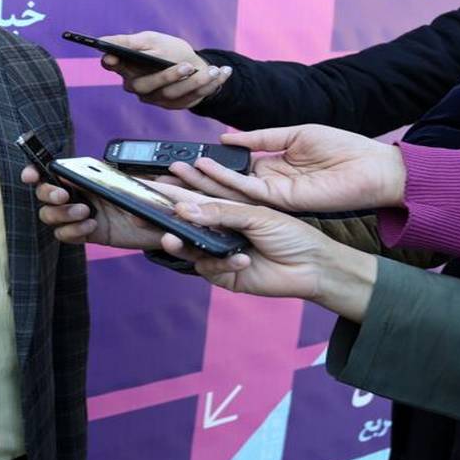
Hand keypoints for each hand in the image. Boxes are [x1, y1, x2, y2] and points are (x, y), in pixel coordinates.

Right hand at [21, 166, 219, 249]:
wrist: (167, 225)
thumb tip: (109, 191)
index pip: (56, 169)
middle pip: (45, 192)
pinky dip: (72, 231)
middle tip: (65, 195)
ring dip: (62, 214)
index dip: (37, 170)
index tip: (32, 175)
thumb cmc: (158, 200)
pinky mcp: (87, 234)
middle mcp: (81, 192)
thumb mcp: (147, 188)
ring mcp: (82, 214)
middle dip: (49, 193)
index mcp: (90, 175)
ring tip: (86, 213)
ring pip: (50, 215)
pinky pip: (65, 234)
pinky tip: (90, 227)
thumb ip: (129, 187)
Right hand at [99, 31, 231, 109]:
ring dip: (196, 81)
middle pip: (146, 86)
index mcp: (128, 67)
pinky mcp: (174, 105)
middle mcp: (139, 86)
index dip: (111, 62)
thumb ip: (130, 42)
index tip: (112, 57)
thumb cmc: (169, 50)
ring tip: (214, 70)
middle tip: (187, 66)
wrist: (193, 64)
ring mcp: (156, 98)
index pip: (113, 65)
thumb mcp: (151, 39)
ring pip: (173, 94)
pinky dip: (210, 86)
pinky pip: (192, 98)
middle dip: (168, 76)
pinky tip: (223, 74)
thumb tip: (104, 42)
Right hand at [161, 199, 377, 321]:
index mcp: (229, 208)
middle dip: (165, 219)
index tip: (154, 184)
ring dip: (180, 243)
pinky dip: (221, 263)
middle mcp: (221, 229)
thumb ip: (221, 211)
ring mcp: (221, 253)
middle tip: (145, 216)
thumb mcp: (257, 215)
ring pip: (190, 248)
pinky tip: (241, 259)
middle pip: (186, 223)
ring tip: (172, 238)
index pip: (197, 196)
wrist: (314, 265)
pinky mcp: (226, 275)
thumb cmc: (292, 234)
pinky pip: (210, 269)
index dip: (176, 190)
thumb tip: (184, 208)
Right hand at [166, 124, 405, 211]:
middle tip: (161, 176)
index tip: (179, 163)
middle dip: (191, 181)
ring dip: (199, 184)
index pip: (229, 171)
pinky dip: (223, 183)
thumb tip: (228, 137)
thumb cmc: (343, 149)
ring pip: (227, 193)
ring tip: (171, 176)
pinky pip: (245, 192)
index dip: (205, 168)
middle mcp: (266, 187)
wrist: (374, 169)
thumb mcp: (296, 134)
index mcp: (270, 170)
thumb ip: (260, 138)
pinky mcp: (281, 202)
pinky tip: (203, 172)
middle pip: (221, 186)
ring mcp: (272, 197)